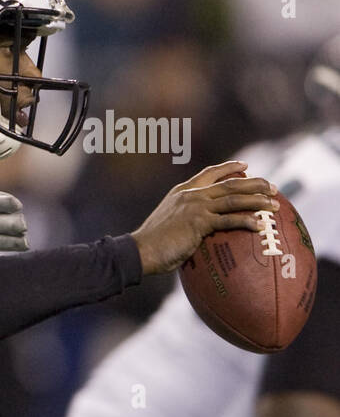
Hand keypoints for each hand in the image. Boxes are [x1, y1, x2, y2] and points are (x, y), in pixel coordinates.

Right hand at [130, 160, 277, 274]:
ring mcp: (196, 207)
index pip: (209, 173)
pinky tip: (260, 225)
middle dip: (255, 183)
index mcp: (182, 191)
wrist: (140, 250)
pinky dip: (247, 222)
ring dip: (258, 201)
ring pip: (234, 199)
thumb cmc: (153, 243)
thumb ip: (185, 218)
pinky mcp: (199, 222)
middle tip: (272, 187)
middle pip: (230, 184)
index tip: (245, 166)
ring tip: (275, 205)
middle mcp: (191, 194)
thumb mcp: (169, 223)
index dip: (229, 167)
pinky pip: (229, 220)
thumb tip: (199, 229)